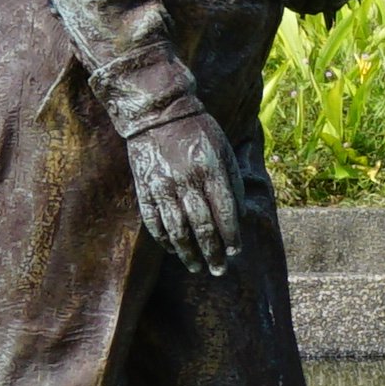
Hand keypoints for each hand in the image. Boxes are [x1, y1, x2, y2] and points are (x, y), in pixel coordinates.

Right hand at [124, 107, 245, 276]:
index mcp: (211, 171)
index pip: (225, 213)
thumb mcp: (224, 150)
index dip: (231, 236)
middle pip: (202, 227)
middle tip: (219, 270)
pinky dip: (164, 239)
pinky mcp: (145, 189)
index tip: (236, 252)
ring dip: (188, 253)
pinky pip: (154, 222)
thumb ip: (233, 183)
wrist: (158, 115)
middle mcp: (188, 182)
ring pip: (177, 230)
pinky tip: (173, 250)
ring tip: (197, 268)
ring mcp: (163, 187)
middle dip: (213, 252)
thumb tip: (239, 217)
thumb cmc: (198, 133)